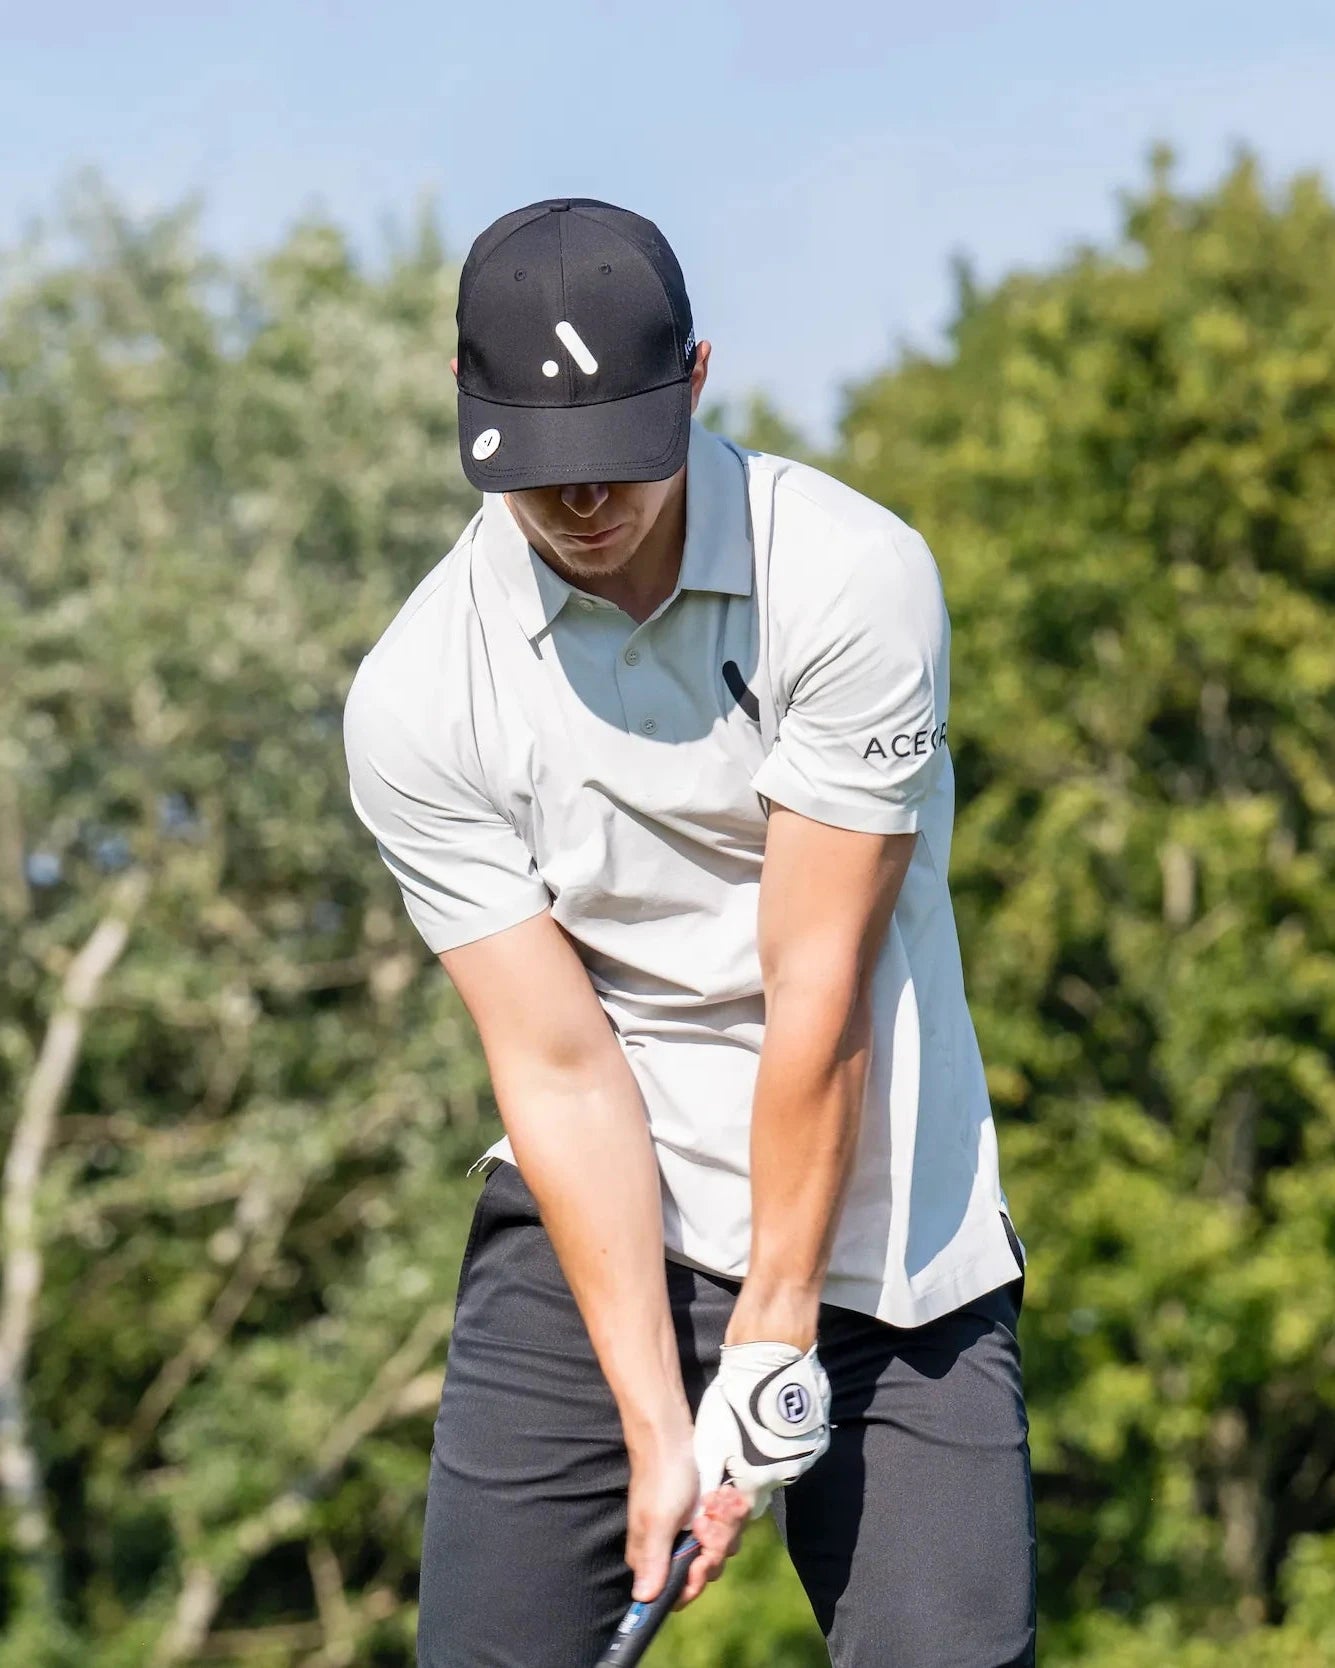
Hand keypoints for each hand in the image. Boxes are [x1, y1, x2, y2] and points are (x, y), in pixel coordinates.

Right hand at [625, 1428, 746, 1606]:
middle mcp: (673, 1548)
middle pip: (708, 1569)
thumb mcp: (658, 1519)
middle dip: (715, 1544)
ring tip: (713, 1499)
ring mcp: (692, 1531)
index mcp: (654, 1557)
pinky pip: (729, 1526)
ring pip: (723, 1546)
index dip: (696, 1579)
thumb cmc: (662, 1476)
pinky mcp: (707, 1514)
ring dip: (724, 1523)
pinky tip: (722, 1494)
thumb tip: (643, 1599)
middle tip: (706, 1518)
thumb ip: (654, 1559)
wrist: (671, 1435)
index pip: (681, 1591)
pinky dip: (729, 1511)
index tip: (702, 1558)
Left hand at [692, 1341, 831, 1516]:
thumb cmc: (734, 1399)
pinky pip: (802, 1450)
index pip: (747, 1506)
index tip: (727, 1479)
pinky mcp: (820, 1437)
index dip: (734, 1496)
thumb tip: (703, 1503)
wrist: (769, 1359)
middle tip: (742, 1448)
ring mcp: (808, 1456)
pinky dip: (789, 1442)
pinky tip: (778, 1423)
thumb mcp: (710, 1440)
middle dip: (754, 1475)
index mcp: (759, 1479)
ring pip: (785, 1467)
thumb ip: (710, 1478)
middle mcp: (788, 1474)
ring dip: (773, 1457)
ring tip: (759, 1430)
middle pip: (768, 1486)